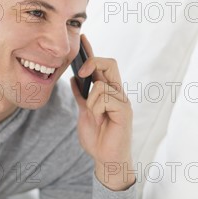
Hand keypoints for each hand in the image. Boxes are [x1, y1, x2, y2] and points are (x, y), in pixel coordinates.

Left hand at [70, 35, 134, 190]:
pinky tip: (98, 118)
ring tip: (93, 114)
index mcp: (108, 92)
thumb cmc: (98, 138)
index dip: (91, 51)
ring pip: (102, 84)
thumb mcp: (84, 113)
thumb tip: (73, 79)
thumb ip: (81, 96)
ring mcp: (122, 101)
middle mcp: (118, 93)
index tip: (82, 39)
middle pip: (109, 64)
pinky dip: (96, 107)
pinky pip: (106, 98)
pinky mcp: (124, 111)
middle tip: (81, 73)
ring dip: (91, 99)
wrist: (106, 159)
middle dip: (93, 62)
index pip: (102, 65)